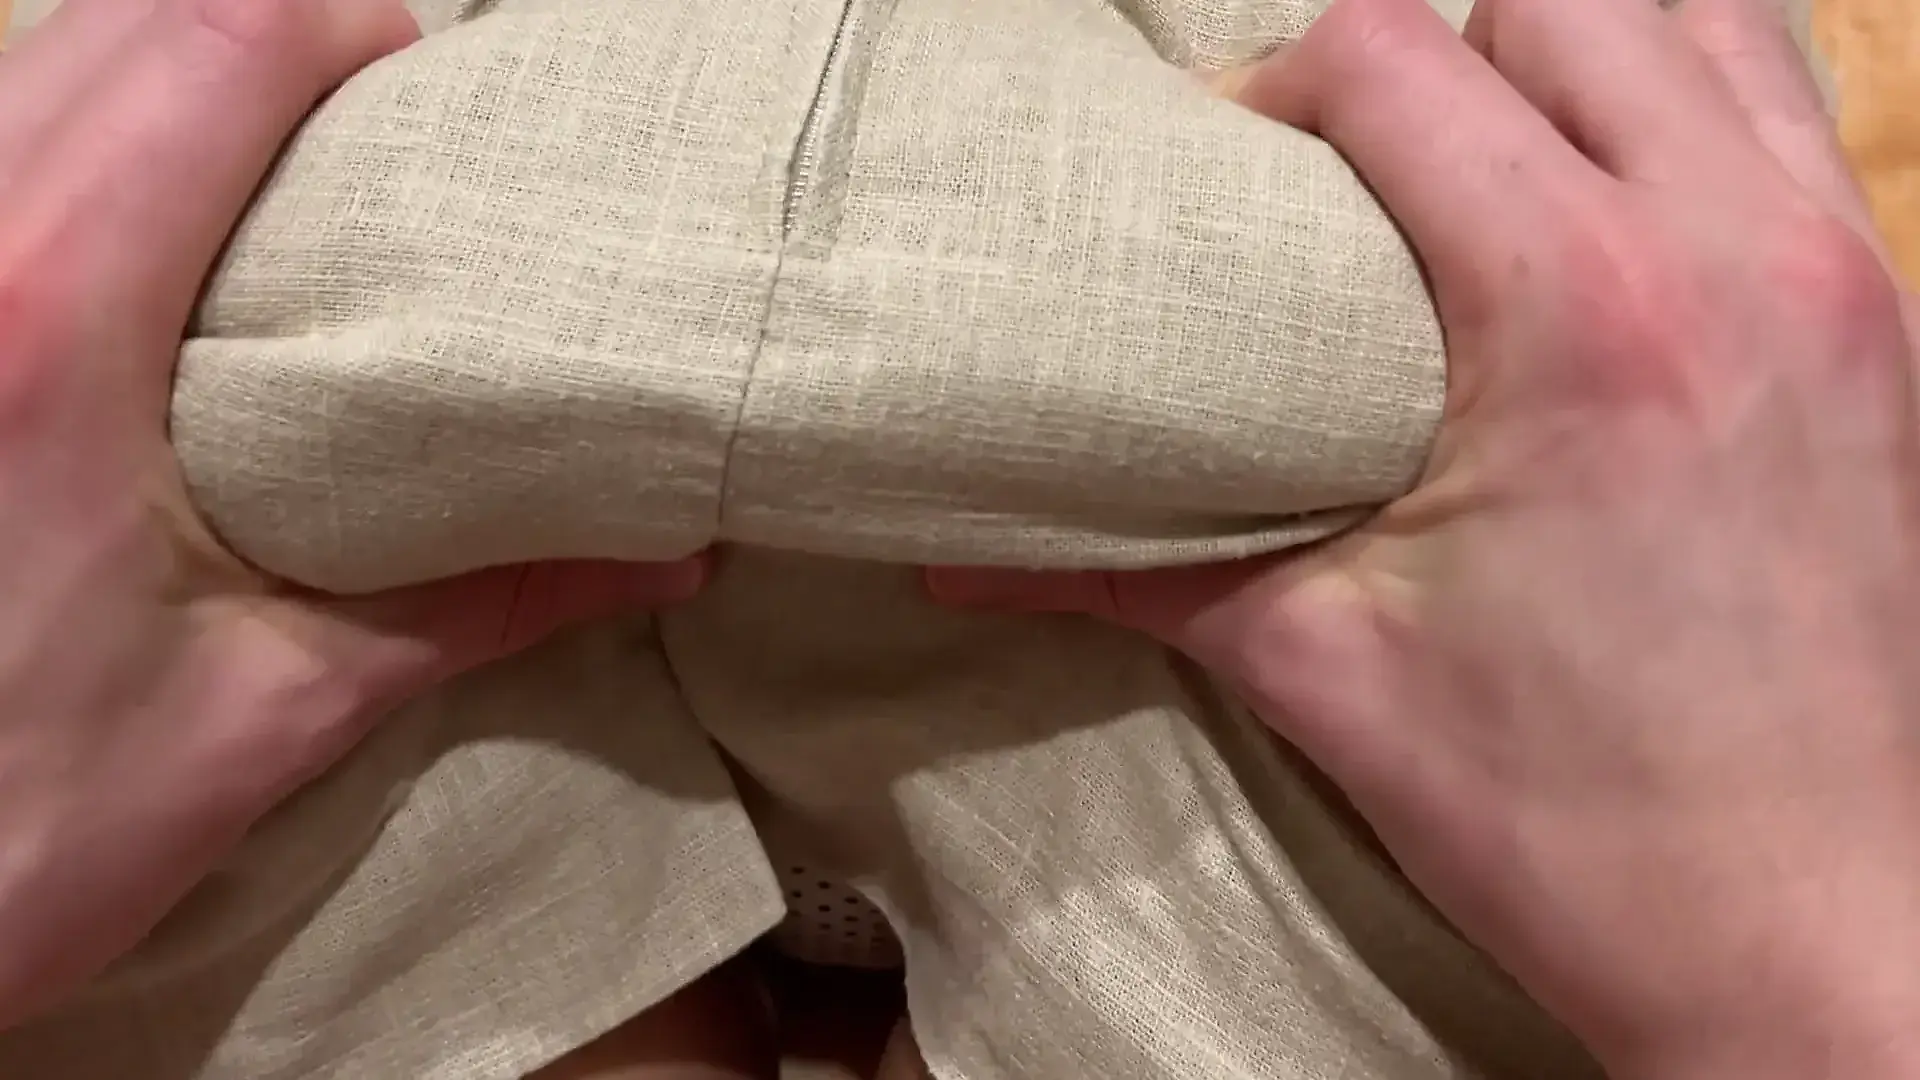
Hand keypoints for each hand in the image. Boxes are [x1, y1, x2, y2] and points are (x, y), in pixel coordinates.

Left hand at [0, 0, 704, 1027]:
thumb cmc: (0, 838)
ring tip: (259, 166)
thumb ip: (478, 605)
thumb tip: (661, 558)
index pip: (220, 45)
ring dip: (153, 69)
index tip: (426, 95)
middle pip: (120, 14)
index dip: (351, 28)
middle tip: (363, 126)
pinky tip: (119, 236)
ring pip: (18, 64)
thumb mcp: (267, 715)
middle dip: (265, 29)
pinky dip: (57, 136)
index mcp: (52, 328)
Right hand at [933, 1, 1919, 1076]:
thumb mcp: (1323, 671)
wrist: (1809, 937)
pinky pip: (1792, 114)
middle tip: (1351, 176)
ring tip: (1487, 157)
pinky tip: (1616, 199)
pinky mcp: (1889, 325)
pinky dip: (1693, 101)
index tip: (1237, 181)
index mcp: (1581, 314)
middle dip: (1425, 52)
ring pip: (1706, 17)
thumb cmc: (1580, 823)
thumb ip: (1132, 568)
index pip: (1396, 60)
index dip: (1280, 88)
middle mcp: (1735, 250)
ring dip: (1575, 50)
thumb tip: (963, 548)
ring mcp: (1842, 274)